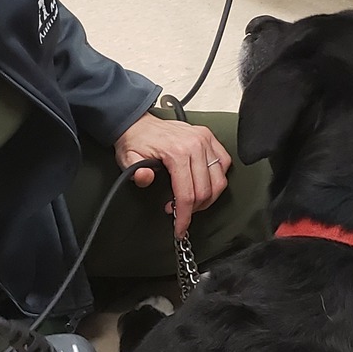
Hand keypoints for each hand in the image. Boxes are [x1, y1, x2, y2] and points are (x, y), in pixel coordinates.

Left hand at [116, 112, 231, 237]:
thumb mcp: (128, 159)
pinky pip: (224, 163)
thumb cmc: (136, 141)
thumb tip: (146, 178)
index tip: (180, 228)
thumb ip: (136, 172)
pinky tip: (205, 184)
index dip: (184, 216)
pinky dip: (217, 179)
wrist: (139, 123)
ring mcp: (205, 140)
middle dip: (193, 209)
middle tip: (180, 213)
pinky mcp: (210, 138)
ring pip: (219, 181)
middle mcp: (195, 144)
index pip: (187, 194)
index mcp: (177, 151)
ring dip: (208, 198)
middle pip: (205, 191)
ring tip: (192, 202)